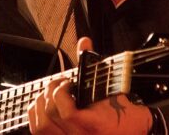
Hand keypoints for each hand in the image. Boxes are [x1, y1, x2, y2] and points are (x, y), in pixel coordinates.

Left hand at [27, 38, 152, 133]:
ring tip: (49, 95)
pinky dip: (36, 117)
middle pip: (50, 117)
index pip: (68, 114)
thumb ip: (94, 66)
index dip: (61, 93)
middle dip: (49, 93)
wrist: (132, 132)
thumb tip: (84, 42)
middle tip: (59, 84)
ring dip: (39, 105)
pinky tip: (43, 106)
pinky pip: (40, 133)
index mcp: (95, 125)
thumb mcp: (113, 89)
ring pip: (41, 127)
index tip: (68, 83)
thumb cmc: (125, 114)